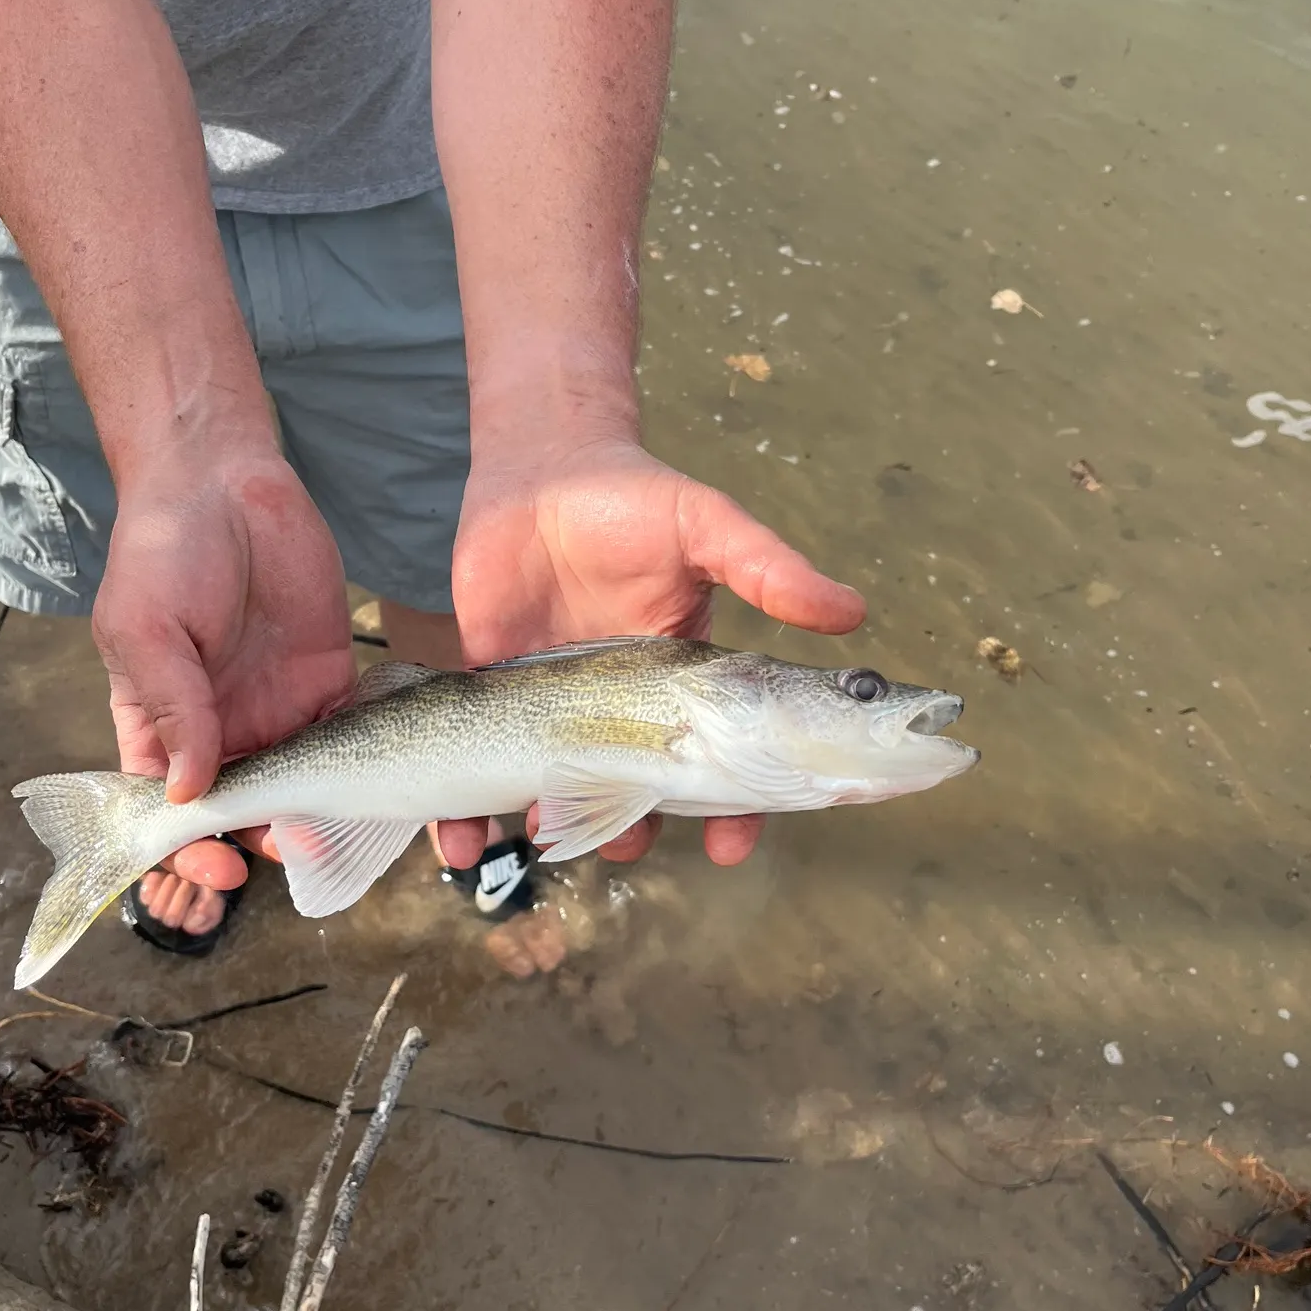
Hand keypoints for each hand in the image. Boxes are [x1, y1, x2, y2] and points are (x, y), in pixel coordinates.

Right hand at [92, 444, 352, 925]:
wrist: (225, 480)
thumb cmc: (163, 552)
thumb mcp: (147, 630)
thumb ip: (174, 709)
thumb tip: (187, 794)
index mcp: (164, 727)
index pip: (175, 812)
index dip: (192, 852)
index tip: (219, 869)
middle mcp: (225, 729)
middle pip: (250, 810)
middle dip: (272, 841)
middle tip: (301, 850)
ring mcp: (280, 708)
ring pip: (307, 786)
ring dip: (325, 816)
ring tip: (345, 830)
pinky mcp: (331, 679)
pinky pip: (355, 736)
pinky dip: (370, 765)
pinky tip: (386, 783)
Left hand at [437, 433, 865, 868]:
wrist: (539, 464)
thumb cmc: (632, 496)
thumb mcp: (708, 528)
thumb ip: (768, 570)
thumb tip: (852, 612)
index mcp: (681, 683)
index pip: (718, 761)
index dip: (732, 811)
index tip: (731, 847)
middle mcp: (620, 708)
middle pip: (638, 795)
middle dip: (635, 830)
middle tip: (627, 843)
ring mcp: (553, 707)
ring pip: (558, 795)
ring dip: (553, 829)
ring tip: (542, 834)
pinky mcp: (491, 695)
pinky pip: (478, 766)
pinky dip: (463, 815)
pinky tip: (458, 840)